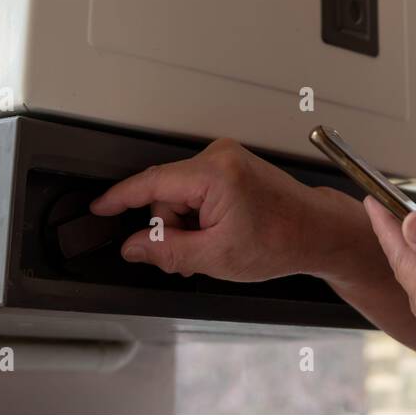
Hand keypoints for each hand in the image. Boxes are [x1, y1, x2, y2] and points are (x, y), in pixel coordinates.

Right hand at [89, 138, 316, 281]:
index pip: (151, 182)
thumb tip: (134, 246)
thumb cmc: (282, 240)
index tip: (98, 208)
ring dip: (187, 225)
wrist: (317, 232)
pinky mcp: (232, 166)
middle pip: (165, 194)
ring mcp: (227, 159)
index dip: (119, 198)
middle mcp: (219, 157)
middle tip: (191, 257)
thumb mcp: (215, 256)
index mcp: (215, 173)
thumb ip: (168, 250)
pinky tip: (217, 234)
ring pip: (180, 195)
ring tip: (212, 247)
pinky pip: (197, 190)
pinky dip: (199, 215)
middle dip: (171, 228)